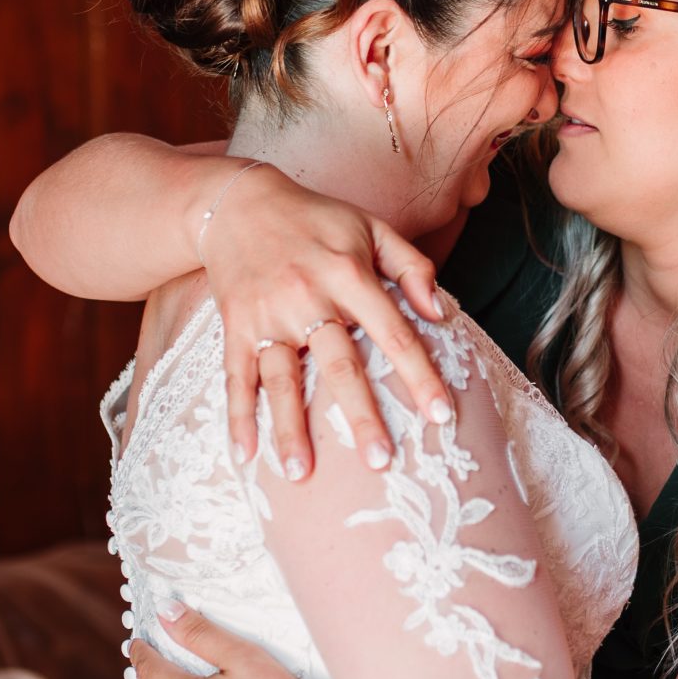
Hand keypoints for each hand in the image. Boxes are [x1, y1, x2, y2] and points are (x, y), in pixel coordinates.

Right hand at [201, 164, 453, 479]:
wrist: (237, 203)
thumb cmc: (316, 220)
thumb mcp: (370, 227)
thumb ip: (412, 266)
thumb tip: (442, 313)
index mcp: (348, 274)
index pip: (393, 332)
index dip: (418, 375)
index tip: (440, 416)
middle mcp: (307, 297)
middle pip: (338, 365)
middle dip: (360, 415)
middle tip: (379, 461)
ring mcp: (267, 316)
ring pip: (281, 380)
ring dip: (290, 428)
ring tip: (302, 474)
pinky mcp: (236, 327)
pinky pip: (235, 377)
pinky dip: (237, 417)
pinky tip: (244, 456)